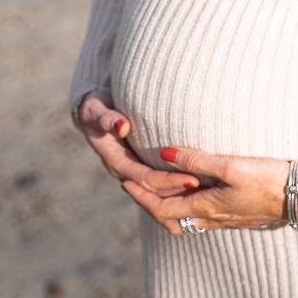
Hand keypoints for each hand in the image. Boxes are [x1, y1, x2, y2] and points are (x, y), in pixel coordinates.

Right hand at [76, 93, 201, 197]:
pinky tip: (198, 179)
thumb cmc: (96, 107)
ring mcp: (133, 169)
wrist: (91, 110)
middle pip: (155, 189)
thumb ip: (107, 118)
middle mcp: (125, 170)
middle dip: (178, 188)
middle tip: (205, 184)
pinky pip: (160, 180)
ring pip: (157, 190)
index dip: (168, 180)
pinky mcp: (140, 165)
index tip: (192, 178)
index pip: (146, 178)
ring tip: (205, 187)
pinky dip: (176, 182)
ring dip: (179, 190)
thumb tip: (121, 127)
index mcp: (115, 161)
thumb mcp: (96, 109)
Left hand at [118, 145, 297, 235]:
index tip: (125, 182)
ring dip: (168, 207)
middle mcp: (212, 218)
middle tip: (136, 187)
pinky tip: (193, 196)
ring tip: (160, 191)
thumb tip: (164, 154)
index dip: (141, 196)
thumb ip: (196, 160)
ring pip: (186, 220)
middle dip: (150, 204)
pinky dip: (187, 207)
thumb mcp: (231, 166)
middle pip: (170, 219)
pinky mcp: (237, 217)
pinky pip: (202, 217)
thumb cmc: (268, 180)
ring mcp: (225, 220)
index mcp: (205, 207)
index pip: (162, 207)